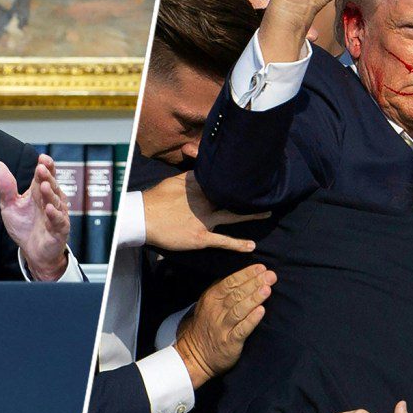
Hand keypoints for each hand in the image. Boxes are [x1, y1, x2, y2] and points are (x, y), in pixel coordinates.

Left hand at [0, 154, 69, 280]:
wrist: (32, 251)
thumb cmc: (24, 226)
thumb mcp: (10, 204)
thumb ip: (5, 186)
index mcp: (39, 192)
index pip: (44, 175)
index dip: (45, 166)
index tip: (42, 158)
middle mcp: (50, 201)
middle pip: (52, 185)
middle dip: (47, 177)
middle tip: (42, 168)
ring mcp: (56, 214)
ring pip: (56, 201)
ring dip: (50, 194)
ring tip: (44, 186)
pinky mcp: (59, 230)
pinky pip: (59, 221)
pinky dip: (54, 215)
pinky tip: (49, 208)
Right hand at [143, 172, 270, 251]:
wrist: (143, 217)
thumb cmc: (156, 199)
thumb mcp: (174, 181)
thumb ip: (190, 176)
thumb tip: (201, 165)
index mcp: (199, 187)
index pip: (222, 181)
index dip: (237, 179)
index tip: (252, 176)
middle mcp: (206, 202)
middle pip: (232, 196)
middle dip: (249, 194)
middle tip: (267, 190)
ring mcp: (205, 220)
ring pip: (233, 216)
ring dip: (251, 215)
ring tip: (268, 214)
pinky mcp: (201, 237)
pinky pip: (223, 241)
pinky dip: (238, 244)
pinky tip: (251, 246)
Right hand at [174, 264, 276, 388]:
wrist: (195, 354)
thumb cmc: (206, 325)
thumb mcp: (207, 304)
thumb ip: (221, 290)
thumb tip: (241, 275)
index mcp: (211, 298)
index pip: (230, 282)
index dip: (246, 274)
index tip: (261, 268)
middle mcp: (215, 311)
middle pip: (236, 293)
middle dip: (254, 283)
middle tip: (270, 275)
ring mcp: (222, 326)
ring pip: (239, 309)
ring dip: (254, 298)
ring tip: (267, 289)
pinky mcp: (229, 342)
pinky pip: (241, 329)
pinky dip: (251, 319)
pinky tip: (261, 311)